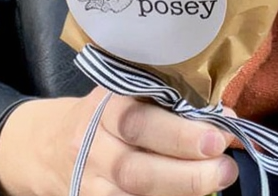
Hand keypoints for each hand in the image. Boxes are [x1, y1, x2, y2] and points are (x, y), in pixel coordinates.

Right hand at [0, 87, 237, 195]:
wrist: (51, 146)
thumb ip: (171, 99)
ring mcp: (90, 185)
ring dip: (181, 191)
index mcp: (103, 108)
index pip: (137, 121)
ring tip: (217, 181)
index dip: (179, 133)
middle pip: (135, 170)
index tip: (219, 135)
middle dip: (186, 172)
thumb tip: (225, 115)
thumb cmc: (107, 113)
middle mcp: (91, 148)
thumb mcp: (127, 91)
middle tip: (226, 167)